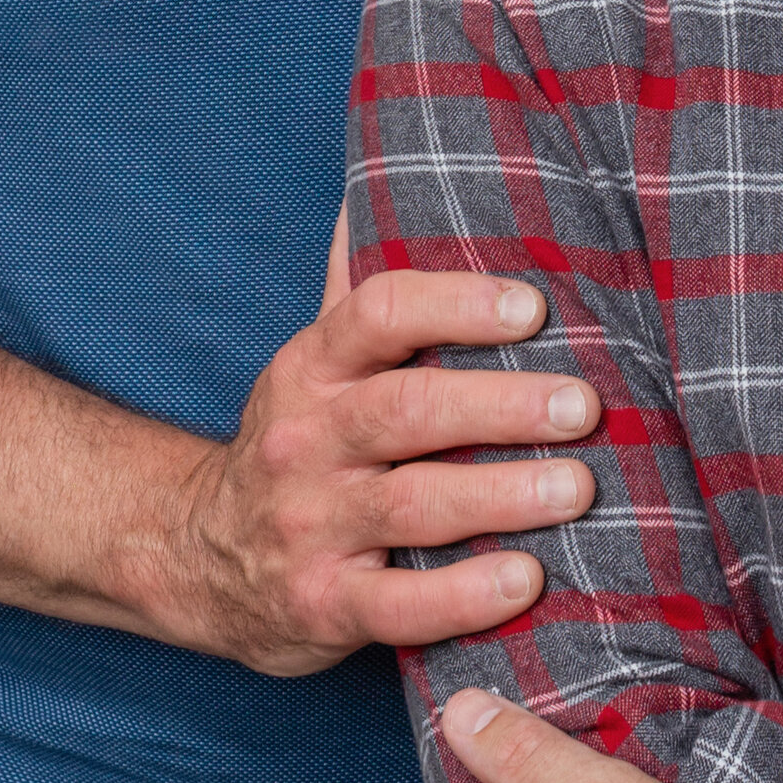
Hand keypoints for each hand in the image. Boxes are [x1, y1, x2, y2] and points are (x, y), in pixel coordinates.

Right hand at [158, 215, 601, 676]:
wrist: (199, 558)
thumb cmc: (297, 443)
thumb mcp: (313, 359)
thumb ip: (359, 282)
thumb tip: (388, 175)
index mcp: (312, 367)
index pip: (378, 315)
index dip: (455, 306)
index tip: (534, 307)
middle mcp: (306, 442)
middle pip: (407, 410)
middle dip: (500, 405)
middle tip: (584, 406)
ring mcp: (310, 527)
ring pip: (412, 506)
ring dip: (502, 495)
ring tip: (578, 488)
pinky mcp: (324, 607)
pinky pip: (399, 606)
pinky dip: (465, 596)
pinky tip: (527, 580)